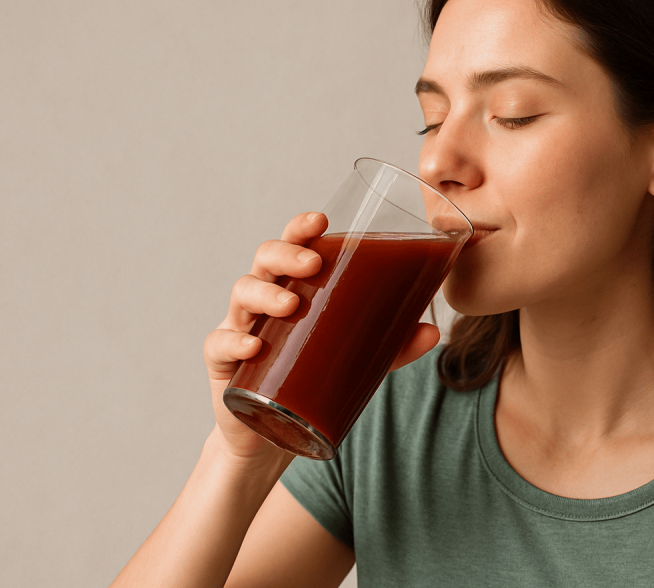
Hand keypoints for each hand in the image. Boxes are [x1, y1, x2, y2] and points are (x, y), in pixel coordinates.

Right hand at [202, 212, 440, 462]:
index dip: (301, 229)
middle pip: (264, 260)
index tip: (321, 221)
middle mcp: (263, 300)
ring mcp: (239, 328)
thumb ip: (393, 345)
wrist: (271, 432)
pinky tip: (254, 346)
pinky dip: (235, 341)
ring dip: (265, 295)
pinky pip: (220, 344)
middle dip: (286, 255)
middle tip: (312, 265)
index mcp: (293, 287)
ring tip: (291, 305)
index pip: (293, 246)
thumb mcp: (358, 358)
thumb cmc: (312, 376)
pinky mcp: (224, 364)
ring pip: (242, 294)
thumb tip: (433, 332)